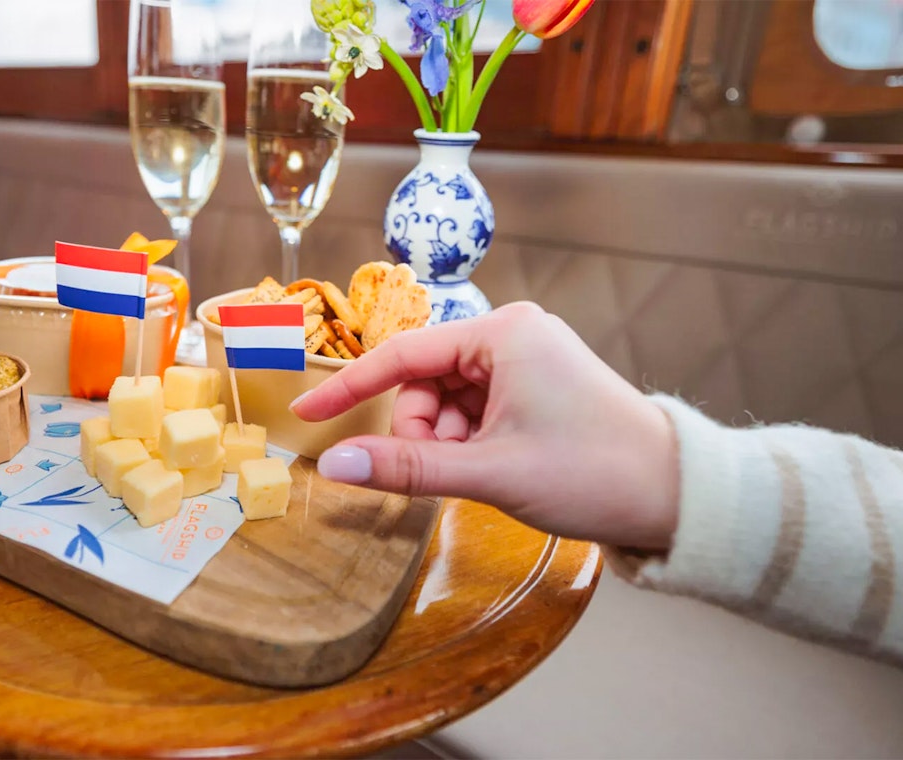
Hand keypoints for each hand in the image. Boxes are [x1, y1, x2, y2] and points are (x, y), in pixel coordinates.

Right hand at [291, 302, 679, 549]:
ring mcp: (525, 360)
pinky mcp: (534, 386)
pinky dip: (467, 443)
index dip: (348, 387)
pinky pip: (472, 410)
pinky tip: (493, 466)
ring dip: (446, 443)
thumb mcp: (489, 472)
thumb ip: (405, 468)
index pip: (401, 355)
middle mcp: (512, 335)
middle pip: (423, 383)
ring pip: (445, 402)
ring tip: (484, 473)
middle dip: (422, 433)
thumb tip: (334, 465)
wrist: (674, 495)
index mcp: (503, 333)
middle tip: (451, 472)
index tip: (306, 412)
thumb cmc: (595, 471)